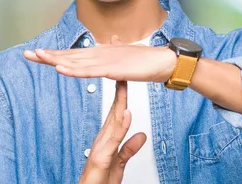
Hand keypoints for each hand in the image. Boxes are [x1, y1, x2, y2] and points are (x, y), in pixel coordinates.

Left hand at [22, 34, 176, 81]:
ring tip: (38, 57)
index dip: (56, 54)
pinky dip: (74, 70)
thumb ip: (114, 55)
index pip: (74, 54)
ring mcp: (105, 60)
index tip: (38, 54)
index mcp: (102, 53)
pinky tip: (61, 70)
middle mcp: (100, 53)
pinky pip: (89, 71)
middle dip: (48, 55)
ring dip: (56, 59)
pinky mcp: (112, 69)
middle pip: (70, 55)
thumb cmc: (146, 61)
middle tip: (27, 54)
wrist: (162, 61)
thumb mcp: (124, 59)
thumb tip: (109, 50)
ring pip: (76, 61)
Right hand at [79, 37, 146, 183]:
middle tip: (122, 68)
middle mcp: (102, 140)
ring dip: (118, 102)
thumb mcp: (119, 164)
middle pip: (113, 110)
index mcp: (107, 139)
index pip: (116, 111)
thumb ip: (129, 149)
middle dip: (119, 90)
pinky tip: (126, 114)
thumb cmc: (100, 183)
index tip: (125, 76)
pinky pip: (113, 141)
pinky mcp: (100, 159)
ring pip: (112, 121)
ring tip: (123, 83)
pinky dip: (120, 127)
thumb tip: (141, 135)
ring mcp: (100, 148)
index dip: (121, 94)